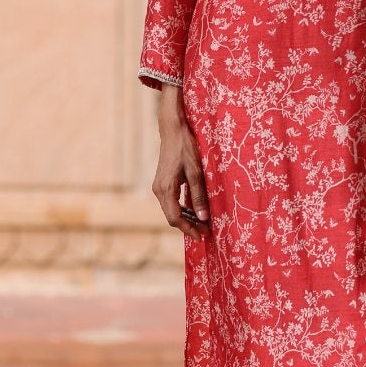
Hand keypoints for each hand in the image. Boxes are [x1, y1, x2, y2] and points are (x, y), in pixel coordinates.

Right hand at [152, 86, 210, 239]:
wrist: (172, 129)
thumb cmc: (185, 148)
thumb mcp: (196, 172)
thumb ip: (198, 195)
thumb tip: (203, 218)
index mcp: (165, 190)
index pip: (175, 218)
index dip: (189, 230)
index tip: (202, 236)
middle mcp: (159, 190)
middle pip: (173, 216)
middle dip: (189, 226)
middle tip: (206, 231)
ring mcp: (159, 186)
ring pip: (172, 209)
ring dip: (187, 217)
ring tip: (203, 222)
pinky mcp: (163, 182)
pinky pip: (172, 201)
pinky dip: (183, 207)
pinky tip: (195, 209)